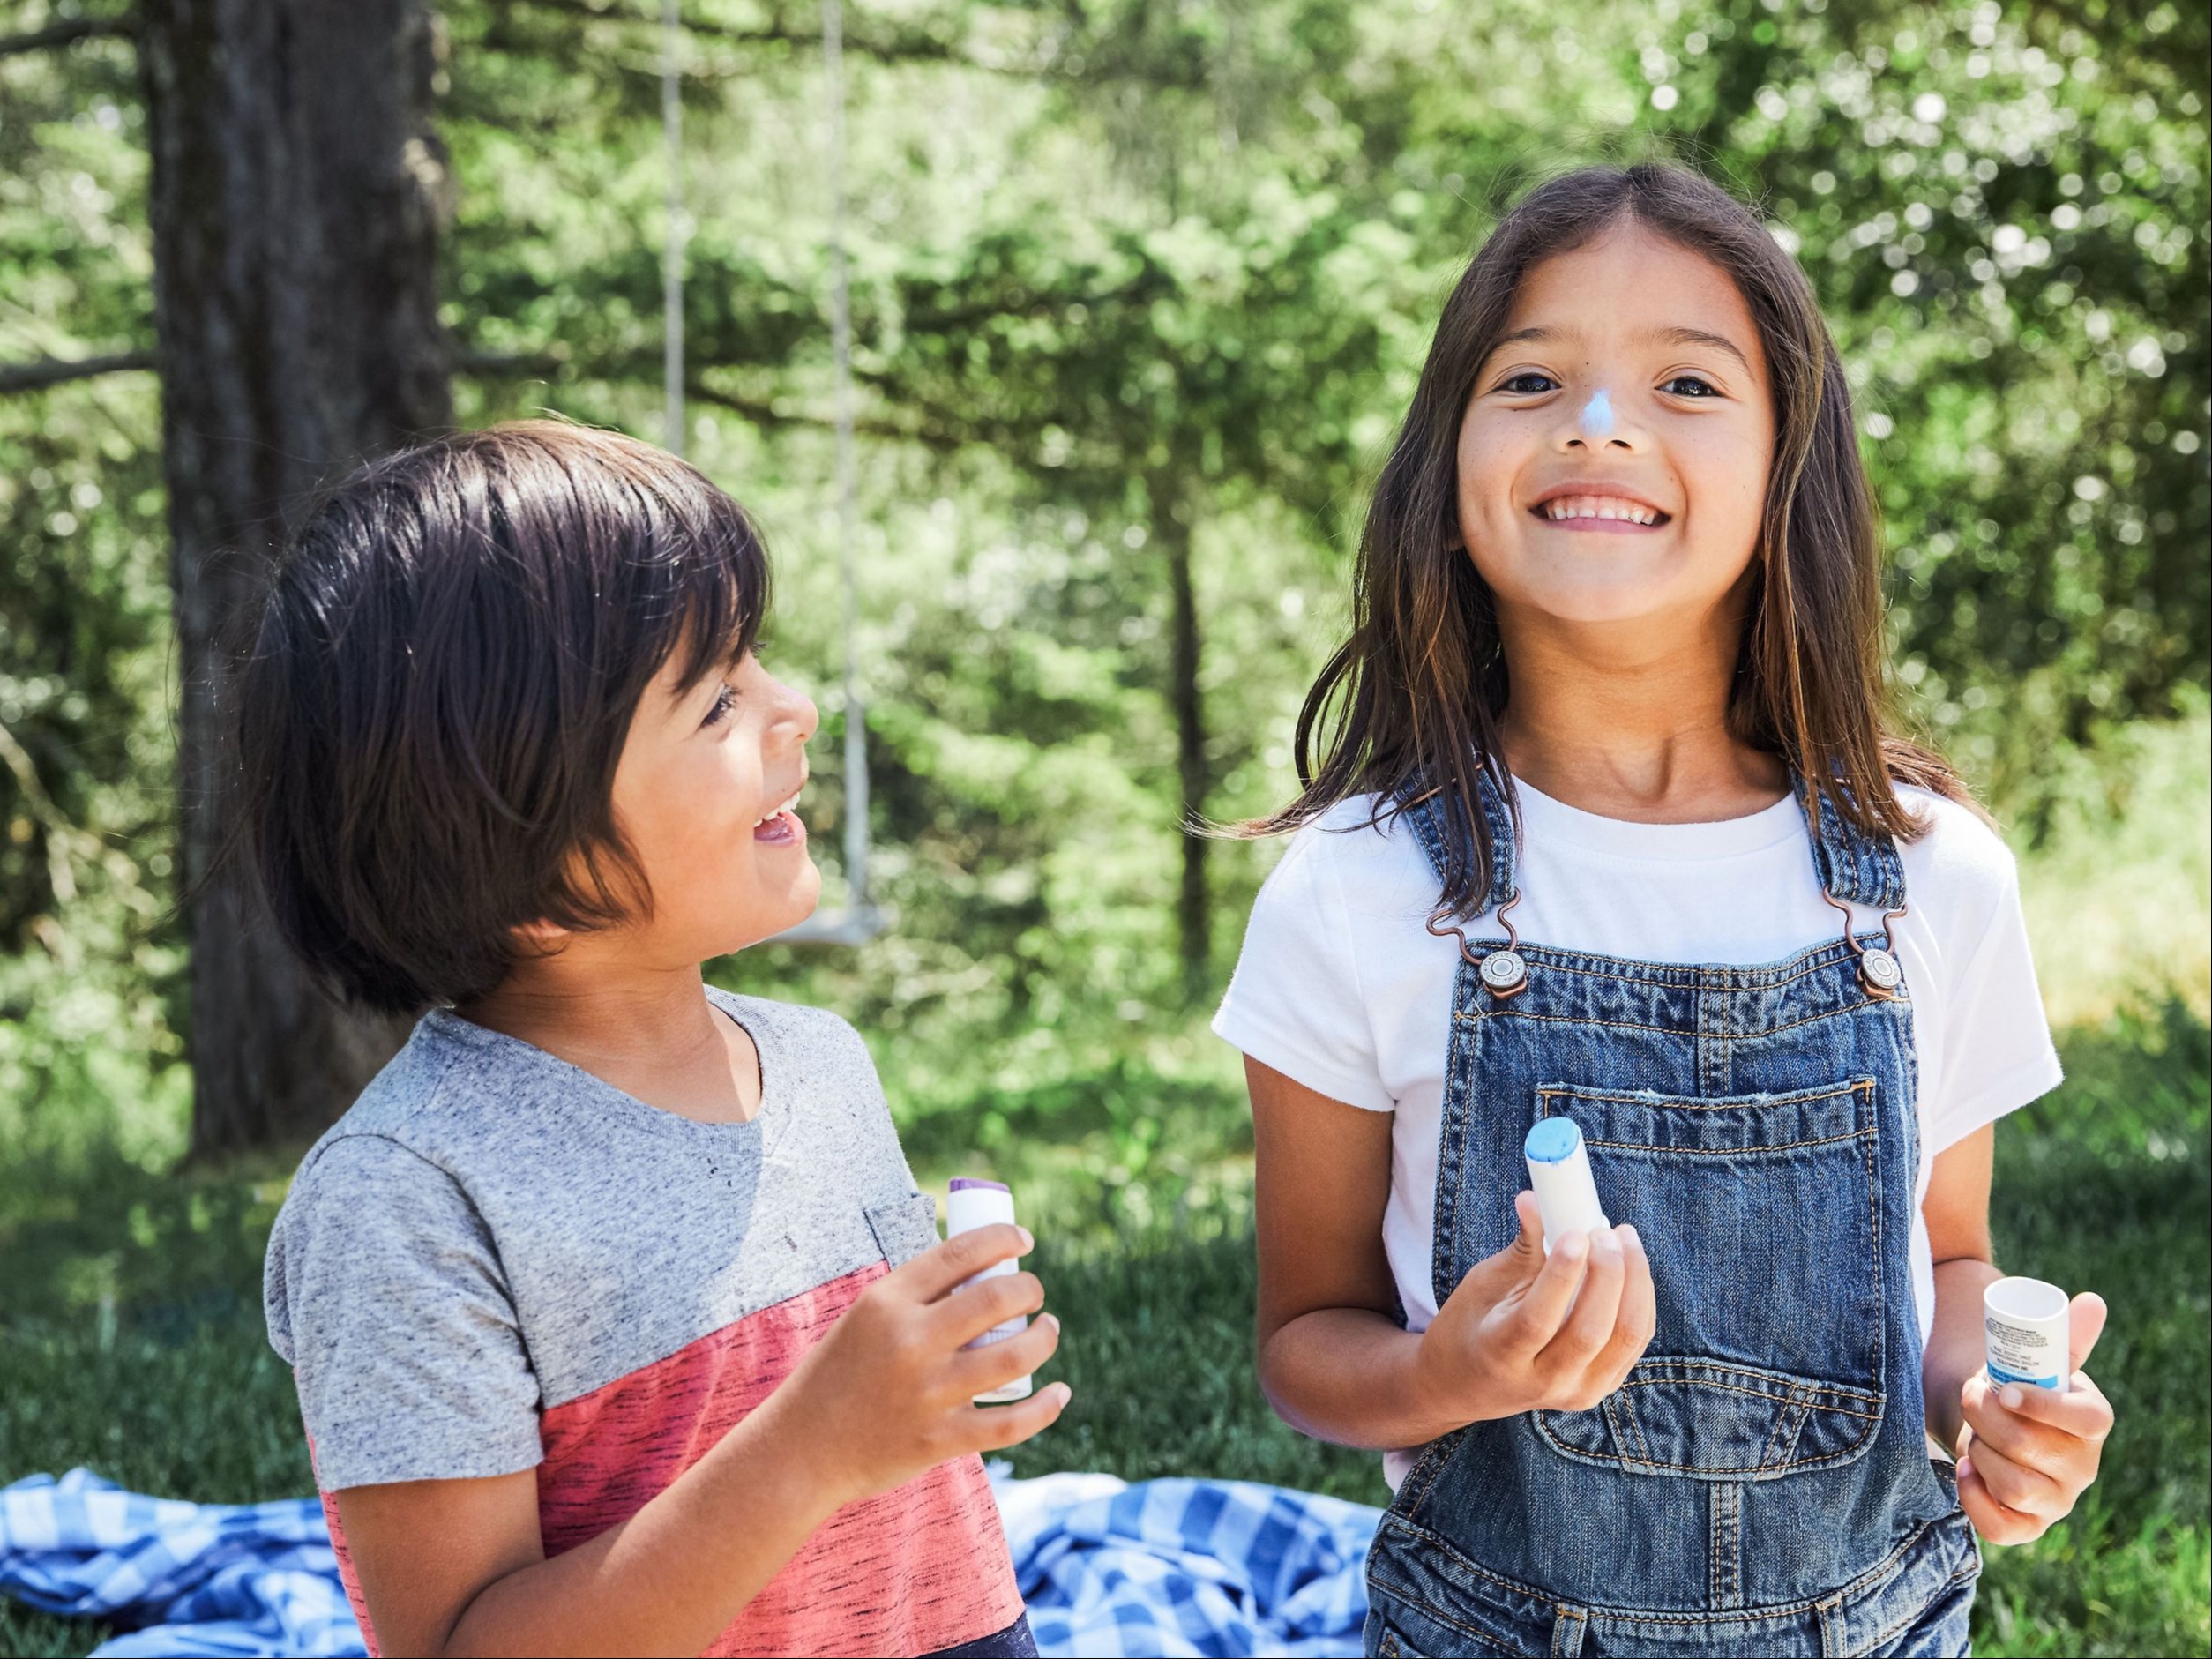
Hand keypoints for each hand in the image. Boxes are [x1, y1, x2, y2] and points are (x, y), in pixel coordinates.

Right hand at [772, 1223, 1068, 1509]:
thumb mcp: (864, 1319)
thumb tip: (978, 1266)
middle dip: (1029, 1289)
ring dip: (1044, 1337)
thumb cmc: (838, 1375)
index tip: (1024, 1241)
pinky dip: (1045, 1407)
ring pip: (1014, 1354)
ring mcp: (927, 1393)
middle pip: (997, 1298)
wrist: (802, 1448)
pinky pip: (1010, 1422)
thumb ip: (914, 1297)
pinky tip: (1059, 1393)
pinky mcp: (940, 1439)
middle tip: (1034, 1293)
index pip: (960, 1253)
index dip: (1002, 1238)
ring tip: (1047, 1329)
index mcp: (887, 1302)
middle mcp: (910, 1341)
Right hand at [1411, 1190, 1654, 1426]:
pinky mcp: (1601, 1388)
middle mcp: (1542, 1383)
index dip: (1562, 1275)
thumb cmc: (1470, 1325)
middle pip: (1590, 1330)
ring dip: (1634, 1281)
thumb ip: (1520, 1247)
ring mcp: (1576, 1392)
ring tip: (1624, 1238)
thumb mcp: (1483, 1285)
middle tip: (1604, 1230)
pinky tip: (1632, 1265)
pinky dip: (1641, 1298)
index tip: (1576, 1233)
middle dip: (1608, 1273)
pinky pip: (1635, 1340)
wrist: (1466, 1385)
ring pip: (1625, 1336)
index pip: (1538, 1320)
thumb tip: (1534, 1198)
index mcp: (1500, 1355)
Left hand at [1956, 1292, 2112, 1544]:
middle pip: (2030, 1447)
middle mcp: (2083, 1467)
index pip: (2082, 1419)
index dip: (2040, 1405)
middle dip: (1986, 1418)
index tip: (2002, 1390)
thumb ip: (2065, 1334)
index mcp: (2093, 1421)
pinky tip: (1965, 1470)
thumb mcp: (2037, 1360)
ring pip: (2013, 1485)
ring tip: (1974, 1434)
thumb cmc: (2014, 1386)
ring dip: (1978, 1451)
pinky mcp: (2028, 1526)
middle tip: (1971, 1396)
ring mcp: (2057, 1500)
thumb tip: (2091, 1301)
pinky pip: (2001, 1528)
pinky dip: (1973, 1497)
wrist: (1987, 1423)